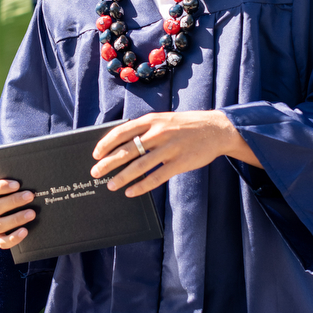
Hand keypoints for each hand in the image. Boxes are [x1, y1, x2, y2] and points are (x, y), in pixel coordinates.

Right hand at [0, 179, 34, 248]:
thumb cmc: (2, 197)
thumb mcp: (0, 191)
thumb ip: (8, 187)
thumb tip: (26, 181)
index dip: (0, 187)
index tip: (17, 184)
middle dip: (13, 201)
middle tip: (29, 196)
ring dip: (15, 219)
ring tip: (31, 213)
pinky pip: (3, 242)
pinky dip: (13, 238)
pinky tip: (24, 231)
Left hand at [90, 111, 261, 196]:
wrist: (216, 129)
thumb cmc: (185, 125)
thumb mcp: (163, 119)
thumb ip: (145, 129)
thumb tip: (121, 144)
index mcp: (152, 120)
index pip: (122, 131)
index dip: (106, 143)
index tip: (95, 154)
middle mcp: (158, 133)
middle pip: (127, 150)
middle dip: (108, 163)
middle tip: (95, 173)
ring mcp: (169, 148)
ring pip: (139, 165)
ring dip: (122, 177)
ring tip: (111, 185)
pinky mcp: (180, 162)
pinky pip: (156, 177)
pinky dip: (141, 186)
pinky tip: (131, 192)